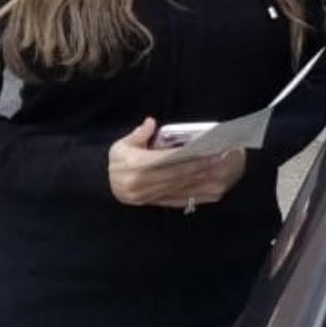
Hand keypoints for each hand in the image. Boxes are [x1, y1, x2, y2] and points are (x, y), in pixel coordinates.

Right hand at [108, 118, 246, 208]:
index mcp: (137, 166)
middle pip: (178, 176)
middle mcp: (144, 184)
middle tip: (220, 159)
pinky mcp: (157, 204)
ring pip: (182, 190)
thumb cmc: (117, 161)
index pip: (167, 161)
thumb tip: (150, 122)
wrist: (104, 185)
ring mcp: (151, 196)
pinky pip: (180, 201)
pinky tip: (212, 189)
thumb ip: (138, 134)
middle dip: (201, 168)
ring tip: (221, 172)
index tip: (206, 151)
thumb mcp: (121, 144)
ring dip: (203, 182)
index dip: (188, 157)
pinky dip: (197, 195)